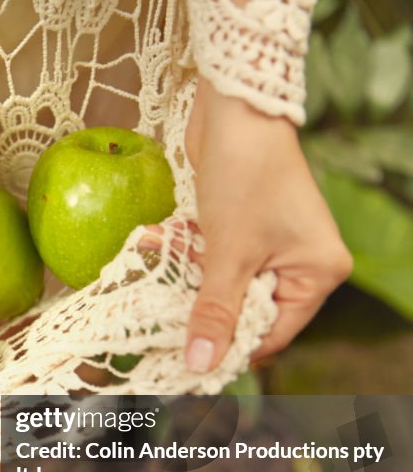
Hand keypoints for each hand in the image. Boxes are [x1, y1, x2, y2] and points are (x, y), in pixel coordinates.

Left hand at [182, 77, 351, 371]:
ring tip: (156, 268)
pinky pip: (212, 256)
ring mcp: (272, 242)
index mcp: (317, 273)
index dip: (230, 348)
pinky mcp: (243, 225)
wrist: (236, 107)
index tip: (186, 363)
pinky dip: (185, 251)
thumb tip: (201, 364)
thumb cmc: (245, 177)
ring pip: (223, 283)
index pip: (271, 332)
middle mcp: (302, 261)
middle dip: (201, 309)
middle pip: (245, 309)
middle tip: (161, 319)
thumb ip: (214, 311)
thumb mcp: (227, 254)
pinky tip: (153, 238)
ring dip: (186, 276)